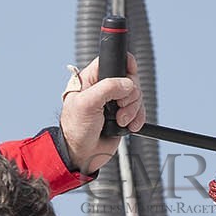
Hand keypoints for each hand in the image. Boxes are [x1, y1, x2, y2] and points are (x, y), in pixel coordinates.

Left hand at [60, 53, 145, 177]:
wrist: (81, 155)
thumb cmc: (76, 129)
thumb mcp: (87, 103)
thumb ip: (108, 88)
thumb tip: (128, 84)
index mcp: (92, 79)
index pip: (113, 60)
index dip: (125, 64)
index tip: (130, 74)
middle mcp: (105, 88)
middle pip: (130, 79)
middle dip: (130, 95)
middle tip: (120, 107)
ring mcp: (115, 103)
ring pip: (137, 96)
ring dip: (133, 109)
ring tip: (120, 121)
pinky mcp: (123, 116)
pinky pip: (139, 111)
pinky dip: (138, 118)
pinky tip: (129, 126)